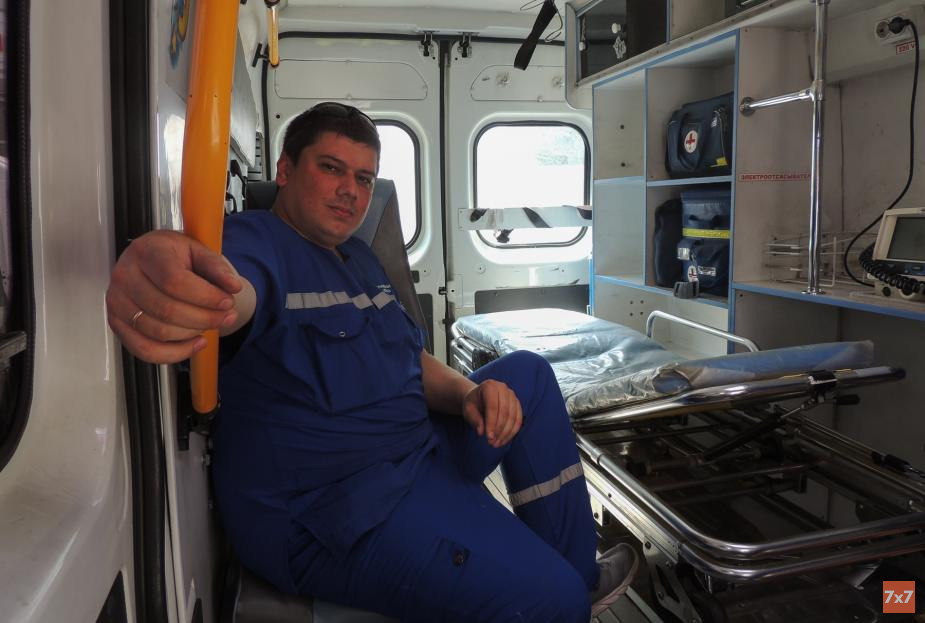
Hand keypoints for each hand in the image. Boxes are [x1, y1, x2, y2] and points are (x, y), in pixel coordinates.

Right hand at [106, 230, 240, 363]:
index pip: (174, 281)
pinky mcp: (117, 323)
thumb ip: (217, 267)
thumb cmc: (173, 255)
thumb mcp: (198, 250)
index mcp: (147, 252)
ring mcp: (117, 302)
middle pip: (167, 310)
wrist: (151, 258)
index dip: (205, 297)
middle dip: (205, 319)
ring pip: (158, 332)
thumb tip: (233, 286)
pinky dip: (175, 354)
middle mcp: (125, 276)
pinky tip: (195, 343)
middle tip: (226, 317)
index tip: (227, 302)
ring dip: (193, 334)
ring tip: (212, 325)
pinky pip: (145, 350)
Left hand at [462, 380, 522, 447]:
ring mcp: (512, 396)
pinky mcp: (517, 404)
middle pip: (505, 412)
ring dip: (506, 433)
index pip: (492, 407)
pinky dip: (512, 432)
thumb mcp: (468, 410)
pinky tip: (504, 440)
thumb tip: (481, 432)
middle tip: (492, 443)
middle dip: (499, 430)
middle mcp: (503, 388)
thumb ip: (474, 419)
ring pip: (513, 417)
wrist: (479, 398)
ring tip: (496, 444)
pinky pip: (518, 420)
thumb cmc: (473, 404)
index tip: (488, 437)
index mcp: (489, 386)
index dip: (491, 423)